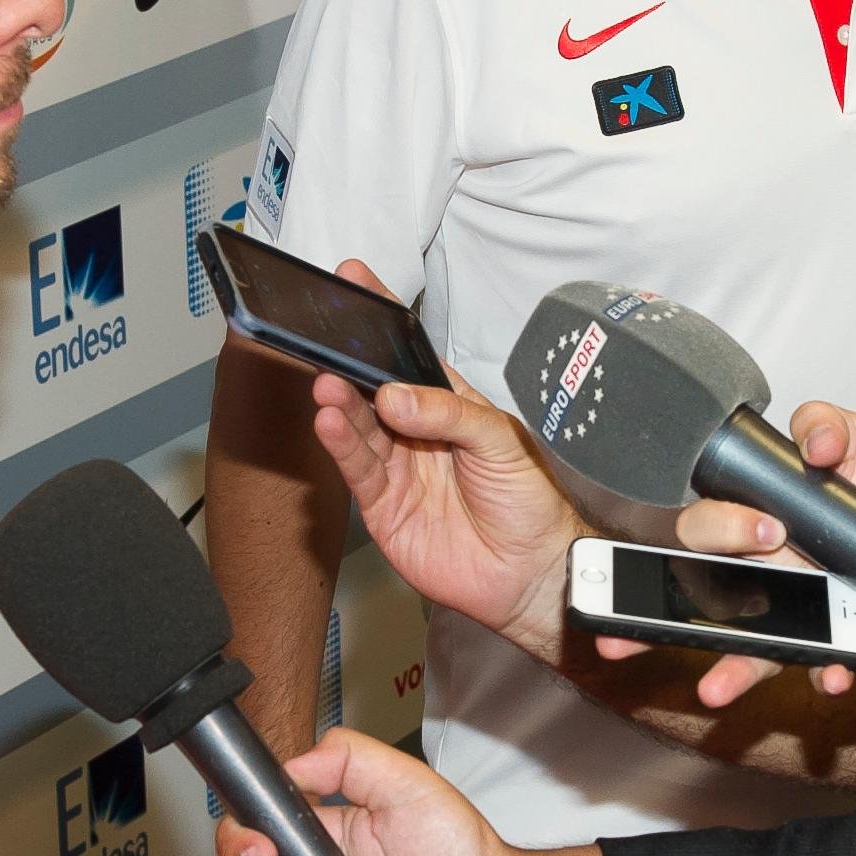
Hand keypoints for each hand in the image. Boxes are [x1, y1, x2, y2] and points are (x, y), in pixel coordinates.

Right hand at [309, 263, 580, 656]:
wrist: (530, 572)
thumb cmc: (528, 501)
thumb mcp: (499, 440)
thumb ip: (448, 413)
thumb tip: (395, 397)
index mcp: (447, 405)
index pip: (407, 354)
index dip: (381, 321)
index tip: (355, 282)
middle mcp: (415, 432)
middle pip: (372, 389)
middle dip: (347, 362)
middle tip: (325, 338)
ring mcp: (396, 468)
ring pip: (359, 428)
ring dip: (340, 404)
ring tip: (326, 384)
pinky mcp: (382, 507)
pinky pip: (356, 469)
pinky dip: (340, 445)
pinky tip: (330, 421)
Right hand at [592, 401, 855, 705]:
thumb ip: (827, 424)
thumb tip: (813, 442)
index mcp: (756, 524)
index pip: (707, 526)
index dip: (720, 526)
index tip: (763, 526)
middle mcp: (764, 574)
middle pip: (702, 590)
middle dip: (681, 600)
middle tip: (730, 581)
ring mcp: (795, 615)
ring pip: (744, 647)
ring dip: (728, 670)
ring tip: (714, 688)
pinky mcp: (833, 648)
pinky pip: (819, 669)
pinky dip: (827, 674)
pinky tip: (833, 674)